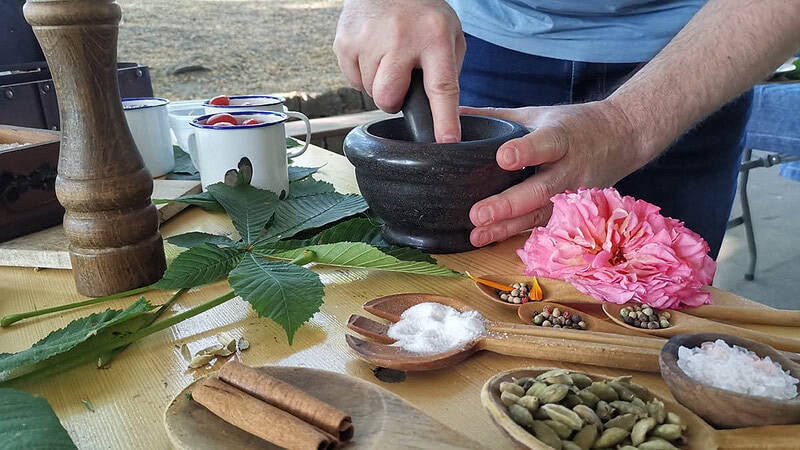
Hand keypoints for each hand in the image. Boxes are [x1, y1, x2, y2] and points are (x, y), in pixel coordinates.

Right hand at [333, 0, 464, 142]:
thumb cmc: (422, 13)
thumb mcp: (449, 34)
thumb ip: (448, 72)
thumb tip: (443, 114)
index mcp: (434, 37)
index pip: (441, 87)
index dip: (443, 119)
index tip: (446, 142)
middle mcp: (400, 38)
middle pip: (389, 98)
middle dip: (393, 101)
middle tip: (399, 81)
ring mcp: (368, 40)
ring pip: (369, 92)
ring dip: (379, 84)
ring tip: (387, 57)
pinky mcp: (345, 42)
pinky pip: (353, 81)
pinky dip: (362, 74)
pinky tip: (372, 52)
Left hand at [462, 100, 647, 246]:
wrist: (623, 137)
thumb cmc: (573, 125)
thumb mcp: (538, 114)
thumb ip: (497, 118)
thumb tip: (453, 114)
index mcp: (562, 137)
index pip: (545, 144)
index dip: (525, 151)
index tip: (502, 158)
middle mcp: (571, 168)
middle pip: (540, 189)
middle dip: (509, 204)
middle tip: (478, 214)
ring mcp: (574, 194)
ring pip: (541, 214)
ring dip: (508, 228)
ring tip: (478, 236)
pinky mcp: (574, 212)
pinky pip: (545, 227)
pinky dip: (519, 235)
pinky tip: (493, 242)